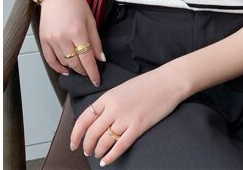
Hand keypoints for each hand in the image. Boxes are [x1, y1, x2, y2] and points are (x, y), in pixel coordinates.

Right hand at [39, 0, 104, 86]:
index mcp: (78, 32)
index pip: (87, 59)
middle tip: (90, 73)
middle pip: (75, 63)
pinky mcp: (43, 40)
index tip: (97, 81)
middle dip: (84, 71)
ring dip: (73, 68)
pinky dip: (58, 67)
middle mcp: (63, 38)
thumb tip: (100, 59)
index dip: (93, 72)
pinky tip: (66, 70)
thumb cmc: (76, 3)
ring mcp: (51, 40)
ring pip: (64, 62)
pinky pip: (50, 60)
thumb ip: (96, 40)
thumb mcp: (91, 19)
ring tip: (80, 68)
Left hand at [70, 66, 186, 166]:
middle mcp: (114, 108)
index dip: (76, 134)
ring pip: (104, 142)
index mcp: (108, 97)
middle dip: (87, 146)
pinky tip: (107, 160)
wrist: (168, 82)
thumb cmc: (147, 84)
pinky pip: (120, 146)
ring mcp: (126, 118)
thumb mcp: (122, 89)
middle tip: (87, 151)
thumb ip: (109, 103)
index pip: (84, 118)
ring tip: (98, 154)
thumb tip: (96, 119)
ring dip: (98, 151)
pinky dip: (111, 156)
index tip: (74, 143)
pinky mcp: (138, 127)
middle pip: (92, 133)